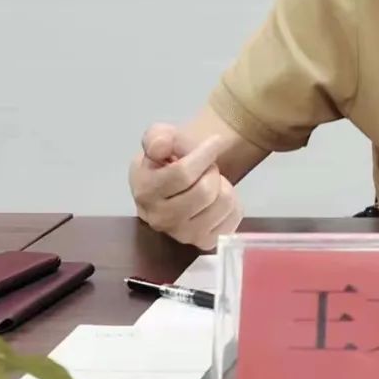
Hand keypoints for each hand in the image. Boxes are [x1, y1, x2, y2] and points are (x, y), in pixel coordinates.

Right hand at [129, 123, 243, 249]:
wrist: (182, 179)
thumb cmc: (170, 156)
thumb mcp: (160, 137)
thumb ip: (158, 136)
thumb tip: (160, 147)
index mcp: (145, 190)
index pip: (182, 173)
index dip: (205, 154)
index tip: (215, 141)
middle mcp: (159, 218)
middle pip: (205, 191)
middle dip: (212, 171)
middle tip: (207, 168)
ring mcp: (182, 234)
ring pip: (222, 203)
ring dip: (224, 186)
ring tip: (211, 183)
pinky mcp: (204, 242)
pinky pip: (234, 218)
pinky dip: (234, 204)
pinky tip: (218, 199)